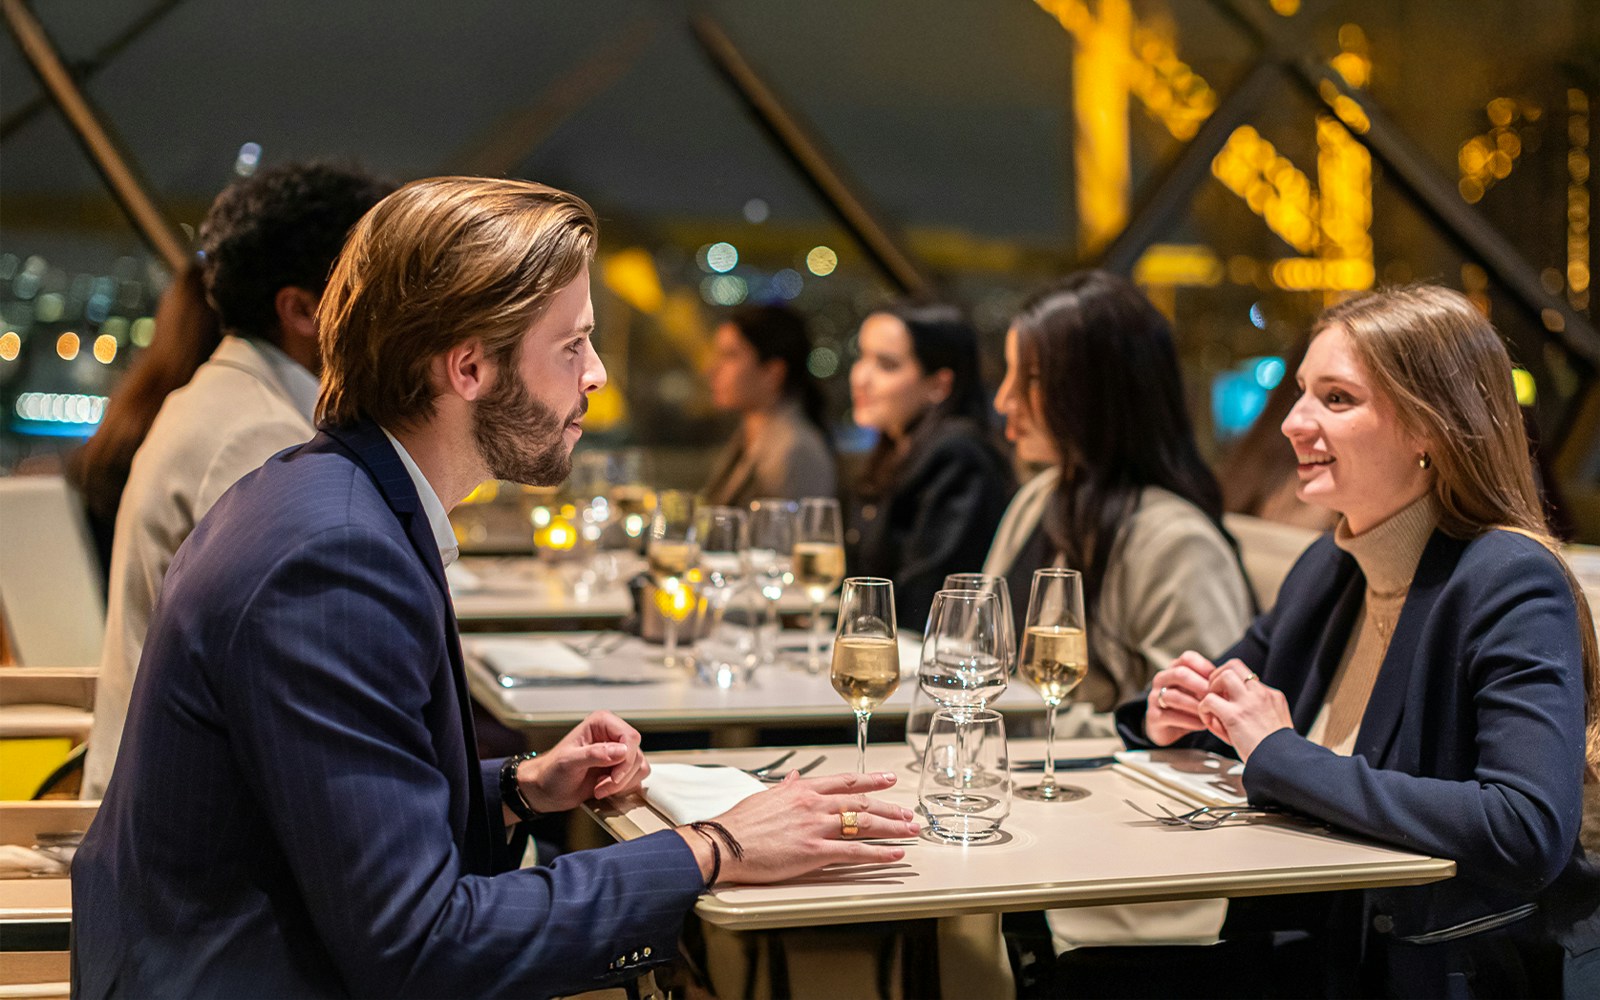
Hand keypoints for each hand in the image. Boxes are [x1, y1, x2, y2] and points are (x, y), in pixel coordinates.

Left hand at [517, 711, 648, 813]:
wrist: (546, 791)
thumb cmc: (551, 773)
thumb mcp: (568, 762)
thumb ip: (594, 754)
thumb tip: (621, 751)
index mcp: (601, 723)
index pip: (630, 737)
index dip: (626, 759)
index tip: (613, 777)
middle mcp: (612, 735)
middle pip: (637, 754)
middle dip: (621, 776)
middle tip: (601, 786)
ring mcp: (617, 753)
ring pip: (639, 767)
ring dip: (621, 784)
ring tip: (600, 787)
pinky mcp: (620, 769)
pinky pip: (636, 778)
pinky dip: (623, 789)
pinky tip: (604, 789)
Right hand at [678, 771, 919, 884]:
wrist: (724, 843)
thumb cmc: (739, 823)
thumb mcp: (764, 796)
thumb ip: (785, 787)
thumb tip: (794, 776)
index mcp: (802, 789)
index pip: (845, 781)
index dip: (870, 781)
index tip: (888, 780)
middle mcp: (813, 804)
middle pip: (861, 803)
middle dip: (889, 808)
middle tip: (908, 813)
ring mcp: (816, 827)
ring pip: (864, 823)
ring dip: (892, 827)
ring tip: (910, 831)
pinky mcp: (815, 851)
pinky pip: (855, 851)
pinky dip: (879, 853)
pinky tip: (895, 854)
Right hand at [1145, 651, 1218, 745]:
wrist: (1168, 728)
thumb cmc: (1188, 705)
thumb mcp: (1197, 691)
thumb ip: (1209, 683)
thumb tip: (1229, 679)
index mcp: (1173, 669)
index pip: (1187, 658)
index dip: (1204, 667)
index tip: (1218, 679)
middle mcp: (1161, 680)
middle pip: (1179, 674)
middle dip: (1200, 685)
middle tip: (1215, 696)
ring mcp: (1154, 698)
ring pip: (1174, 696)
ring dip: (1195, 705)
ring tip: (1209, 712)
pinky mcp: (1153, 717)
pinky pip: (1172, 716)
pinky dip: (1190, 721)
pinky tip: (1202, 724)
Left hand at [1196, 660, 1291, 761]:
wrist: (1283, 764)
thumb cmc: (1276, 751)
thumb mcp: (1274, 724)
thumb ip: (1257, 712)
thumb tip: (1235, 711)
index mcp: (1272, 696)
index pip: (1246, 675)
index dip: (1231, 681)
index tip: (1225, 694)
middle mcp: (1262, 694)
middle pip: (1234, 665)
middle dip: (1218, 675)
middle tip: (1213, 692)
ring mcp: (1249, 703)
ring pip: (1223, 675)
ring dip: (1211, 687)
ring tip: (1210, 704)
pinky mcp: (1235, 716)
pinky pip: (1209, 700)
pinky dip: (1203, 708)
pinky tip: (1208, 720)